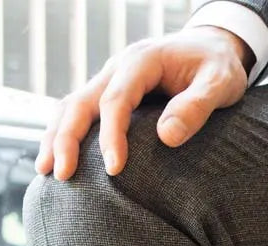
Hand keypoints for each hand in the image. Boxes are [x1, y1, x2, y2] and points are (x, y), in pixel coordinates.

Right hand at [35, 26, 253, 180]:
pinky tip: (59, 158)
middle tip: (62, 175)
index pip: (116, 101)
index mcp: (141, 62)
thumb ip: (196, 107)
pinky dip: (65, 132)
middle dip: (67, 138)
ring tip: (47, 172)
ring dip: (56, 136)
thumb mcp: (220, 83)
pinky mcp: (111, 93)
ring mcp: (110, 80)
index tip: (114, 170)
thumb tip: (166, 137)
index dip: (112, 136)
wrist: (213, 47)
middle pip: (81, 102)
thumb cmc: (219, 67)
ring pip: (72, 105)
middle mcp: (118, 68)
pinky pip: (81, 111)